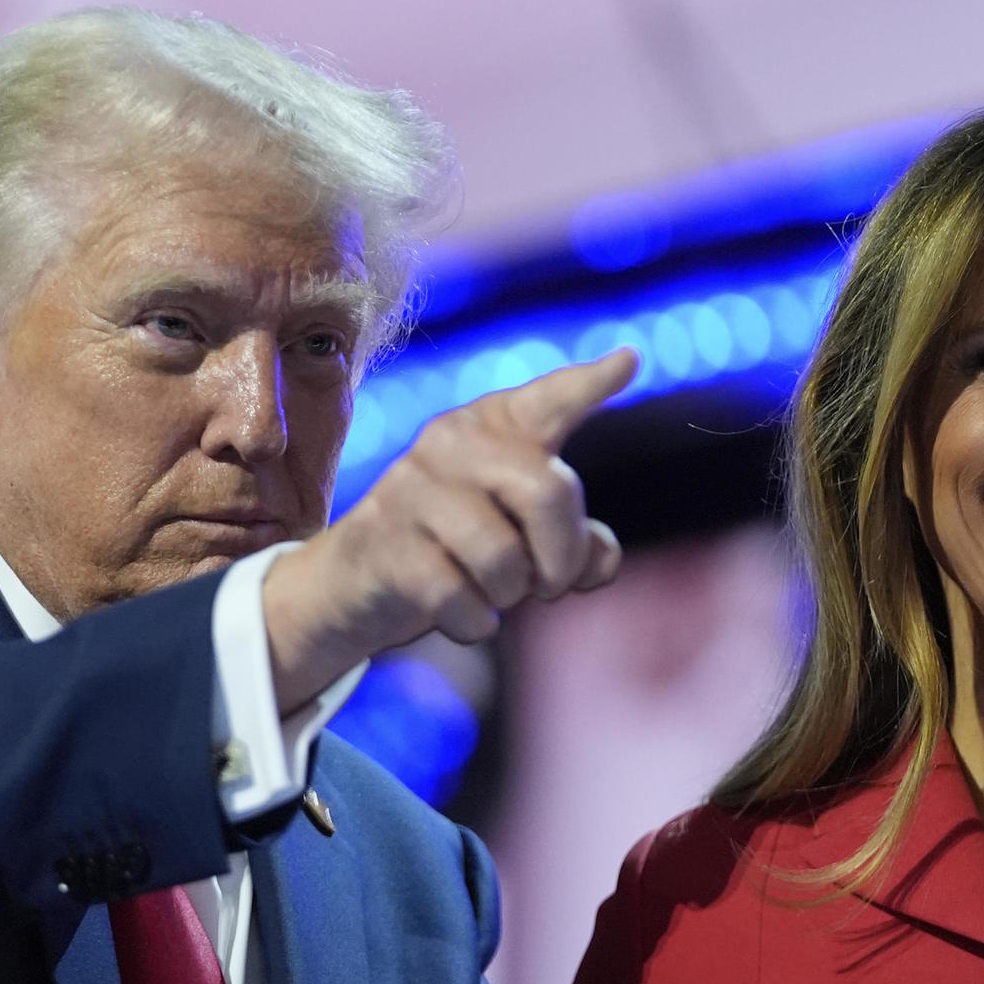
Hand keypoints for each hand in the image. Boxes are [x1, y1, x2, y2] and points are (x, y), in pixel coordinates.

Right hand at [265, 349, 635, 699]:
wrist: (354, 582)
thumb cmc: (457, 550)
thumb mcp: (522, 540)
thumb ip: (576, 546)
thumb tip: (600, 561)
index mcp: (492, 428)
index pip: (548, 401)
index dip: (588, 385)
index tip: (629, 360)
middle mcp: (452, 442)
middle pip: (550, 494)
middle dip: (563, 555)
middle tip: (549, 584)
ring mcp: (413, 489)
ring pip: (506, 559)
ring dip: (511, 595)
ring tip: (493, 592)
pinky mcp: (386, 542)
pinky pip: (463, 600)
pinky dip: (476, 623)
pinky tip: (462, 613)